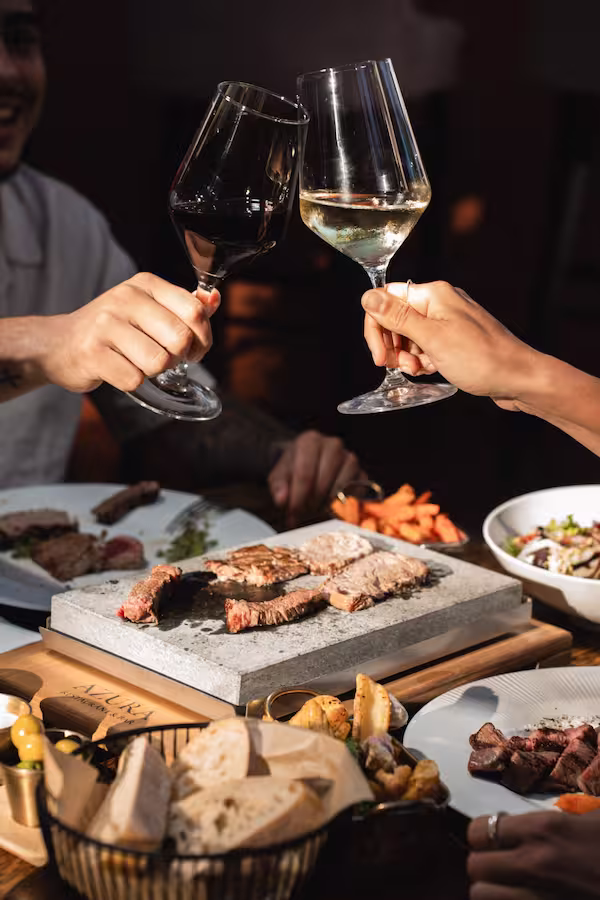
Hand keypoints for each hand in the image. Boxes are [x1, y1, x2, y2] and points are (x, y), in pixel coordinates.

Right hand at [37, 273, 219, 393]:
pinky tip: (119, 369)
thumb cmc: (112, 328)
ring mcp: (106, 325)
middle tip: (166, 359)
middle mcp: (126, 299)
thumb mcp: (148, 308)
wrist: (59, 343)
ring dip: (154, 371)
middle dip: (179, 357)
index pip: (194, 311)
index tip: (193, 348)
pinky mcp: (93, 353)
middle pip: (180, 338)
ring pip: (159, 362)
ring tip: (138, 363)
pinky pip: (134, 379)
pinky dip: (131, 381)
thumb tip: (214, 298)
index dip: (203, 338)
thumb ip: (184, 306)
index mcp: (145, 284)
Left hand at [268, 430, 364, 525]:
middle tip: (304, 513)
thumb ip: (278, 487)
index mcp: (309, 441)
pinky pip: (357, 493)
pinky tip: (331, 507)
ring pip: (342, 486)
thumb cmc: (293, 470)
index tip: (293, 513)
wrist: (308, 464)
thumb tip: (282, 500)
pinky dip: (344, 504)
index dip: (298, 497)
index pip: (305, 473)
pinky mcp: (361, 473)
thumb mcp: (279, 476)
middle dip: (312, 501)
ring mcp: (349, 458)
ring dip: (327, 503)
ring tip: (316, 509)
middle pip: (324, 480)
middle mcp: (333, 445)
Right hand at [361, 281, 538, 409]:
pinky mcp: (454, 340)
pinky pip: (425, 346)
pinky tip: (431, 370)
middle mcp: (440, 303)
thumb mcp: (433, 339)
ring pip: (408, 336)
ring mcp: (448, 322)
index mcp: (433, 295)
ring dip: (406, 356)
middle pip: (395, 318)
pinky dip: (421, 359)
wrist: (519, 379)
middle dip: (391, 344)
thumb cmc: (481, 358)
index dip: (377, 328)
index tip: (380, 356)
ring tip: (419, 369)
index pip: (386, 299)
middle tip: (396, 366)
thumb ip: (398, 317)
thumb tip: (367, 297)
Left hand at [468, 810, 599, 899]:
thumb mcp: (595, 816)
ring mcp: (541, 899)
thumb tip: (538, 819)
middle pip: (476, 867)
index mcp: (545, 829)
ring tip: (509, 889)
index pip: (481, 830)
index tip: (497, 838)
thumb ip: (564, 816)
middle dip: (485, 865)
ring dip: (494, 893)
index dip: (485, 834)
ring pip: (483, 897)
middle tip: (501, 865)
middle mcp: (536, 864)